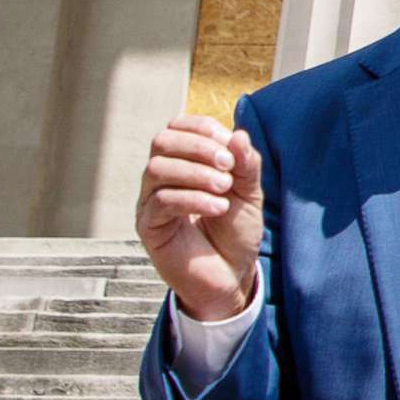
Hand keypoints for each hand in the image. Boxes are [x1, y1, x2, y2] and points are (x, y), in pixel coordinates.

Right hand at [136, 115, 262, 321]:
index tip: (231, 148)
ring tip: (225, 190)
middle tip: (228, 166)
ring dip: (197, 173)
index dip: (203, 129)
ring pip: (157, 168)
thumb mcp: (250, 191)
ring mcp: (150, 201)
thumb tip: (238, 134)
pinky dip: (194, 199)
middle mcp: (161, 177)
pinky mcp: (148, 227)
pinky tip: (218, 208)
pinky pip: (161, 201)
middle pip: (161, 141)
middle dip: (199, 147)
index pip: (177, 126)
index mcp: (183, 161)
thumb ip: (246, 163)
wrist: (231, 274)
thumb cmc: (236, 229)